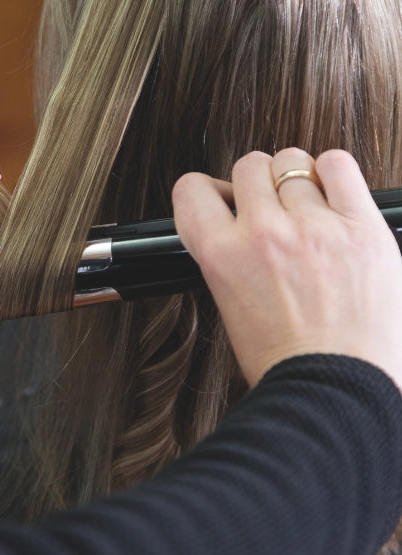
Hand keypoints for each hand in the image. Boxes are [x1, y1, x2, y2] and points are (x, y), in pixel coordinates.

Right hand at [172, 148, 401, 389]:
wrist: (338, 390)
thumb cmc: (287, 362)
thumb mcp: (232, 308)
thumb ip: (229, 257)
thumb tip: (234, 220)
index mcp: (223, 257)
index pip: (193, 190)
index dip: (208, 191)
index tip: (224, 199)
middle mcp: (264, 234)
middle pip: (250, 166)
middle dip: (259, 184)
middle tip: (274, 211)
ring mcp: (314, 227)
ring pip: (293, 163)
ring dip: (298, 182)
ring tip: (311, 212)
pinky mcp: (361, 227)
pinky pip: (339, 165)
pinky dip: (333, 172)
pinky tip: (335, 196)